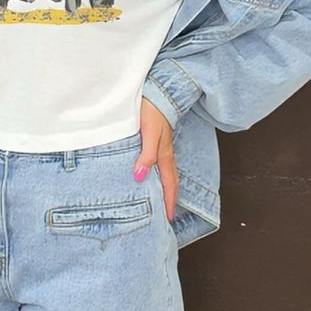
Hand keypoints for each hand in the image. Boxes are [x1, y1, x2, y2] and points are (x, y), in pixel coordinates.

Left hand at [135, 97, 176, 221]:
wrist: (158, 91)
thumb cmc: (153, 111)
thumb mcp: (149, 133)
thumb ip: (146, 154)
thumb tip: (140, 177)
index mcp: (164, 155)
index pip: (169, 184)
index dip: (169, 201)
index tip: (168, 218)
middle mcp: (165, 154)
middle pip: (170, 181)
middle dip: (169, 199)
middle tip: (166, 216)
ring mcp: (162, 147)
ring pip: (165, 173)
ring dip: (165, 188)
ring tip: (160, 202)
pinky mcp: (157, 140)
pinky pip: (160, 163)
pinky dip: (159, 175)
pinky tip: (151, 176)